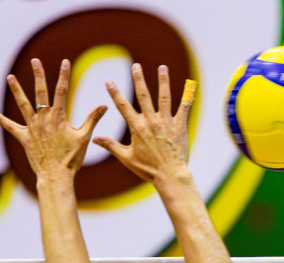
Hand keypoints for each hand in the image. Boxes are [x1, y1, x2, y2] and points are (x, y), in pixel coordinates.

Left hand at [0, 59, 106, 180]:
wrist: (56, 176)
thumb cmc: (71, 158)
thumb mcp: (84, 137)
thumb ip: (92, 119)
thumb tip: (105, 105)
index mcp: (58, 117)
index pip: (62, 91)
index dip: (64, 75)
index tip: (65, 62)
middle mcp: (43, 119)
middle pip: (40, 92)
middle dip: (39, 75)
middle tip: (35, 61)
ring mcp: (32, 127)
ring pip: (23, 104)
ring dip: (16, 90)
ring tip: (10, 77)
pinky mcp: (24, 138)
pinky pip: (10, 127)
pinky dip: (0, 119)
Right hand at [94, 63, 195, 182]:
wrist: (170, 175)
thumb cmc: (148, 169)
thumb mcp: (127, 158)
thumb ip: (111, 146)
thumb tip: (94, 139)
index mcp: (137, 128)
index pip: (123, 106)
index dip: (115, 93)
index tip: (109, 81)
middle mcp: (151, 121)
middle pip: (143, 95)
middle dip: (138, 79)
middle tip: (135, 66)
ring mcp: (166, 122)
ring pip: (164, 97)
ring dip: (163, 81)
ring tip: (162, 67)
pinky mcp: (180, 126)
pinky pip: (184, 108)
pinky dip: (187, 96)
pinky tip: (190, 84)